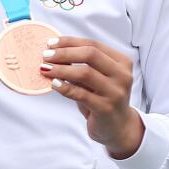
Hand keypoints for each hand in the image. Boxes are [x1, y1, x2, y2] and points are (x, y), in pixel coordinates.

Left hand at [40, 35, 144, 158]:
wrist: (118, 126)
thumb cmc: (102, 97)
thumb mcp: (96, 76)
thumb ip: (81, 63)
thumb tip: (53, 50)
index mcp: (121, 62)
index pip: (93, 44)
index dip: (69, 42)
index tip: (50, 44)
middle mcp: (122, 75)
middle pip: (90, 55)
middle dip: (64, 53)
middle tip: (46, 56)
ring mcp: (116, 92)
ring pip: (85, 73)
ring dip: (61, 69)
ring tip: (45, 69)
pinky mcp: (106, 108)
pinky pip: (81, 94)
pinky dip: (64, 87)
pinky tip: (53, 84)